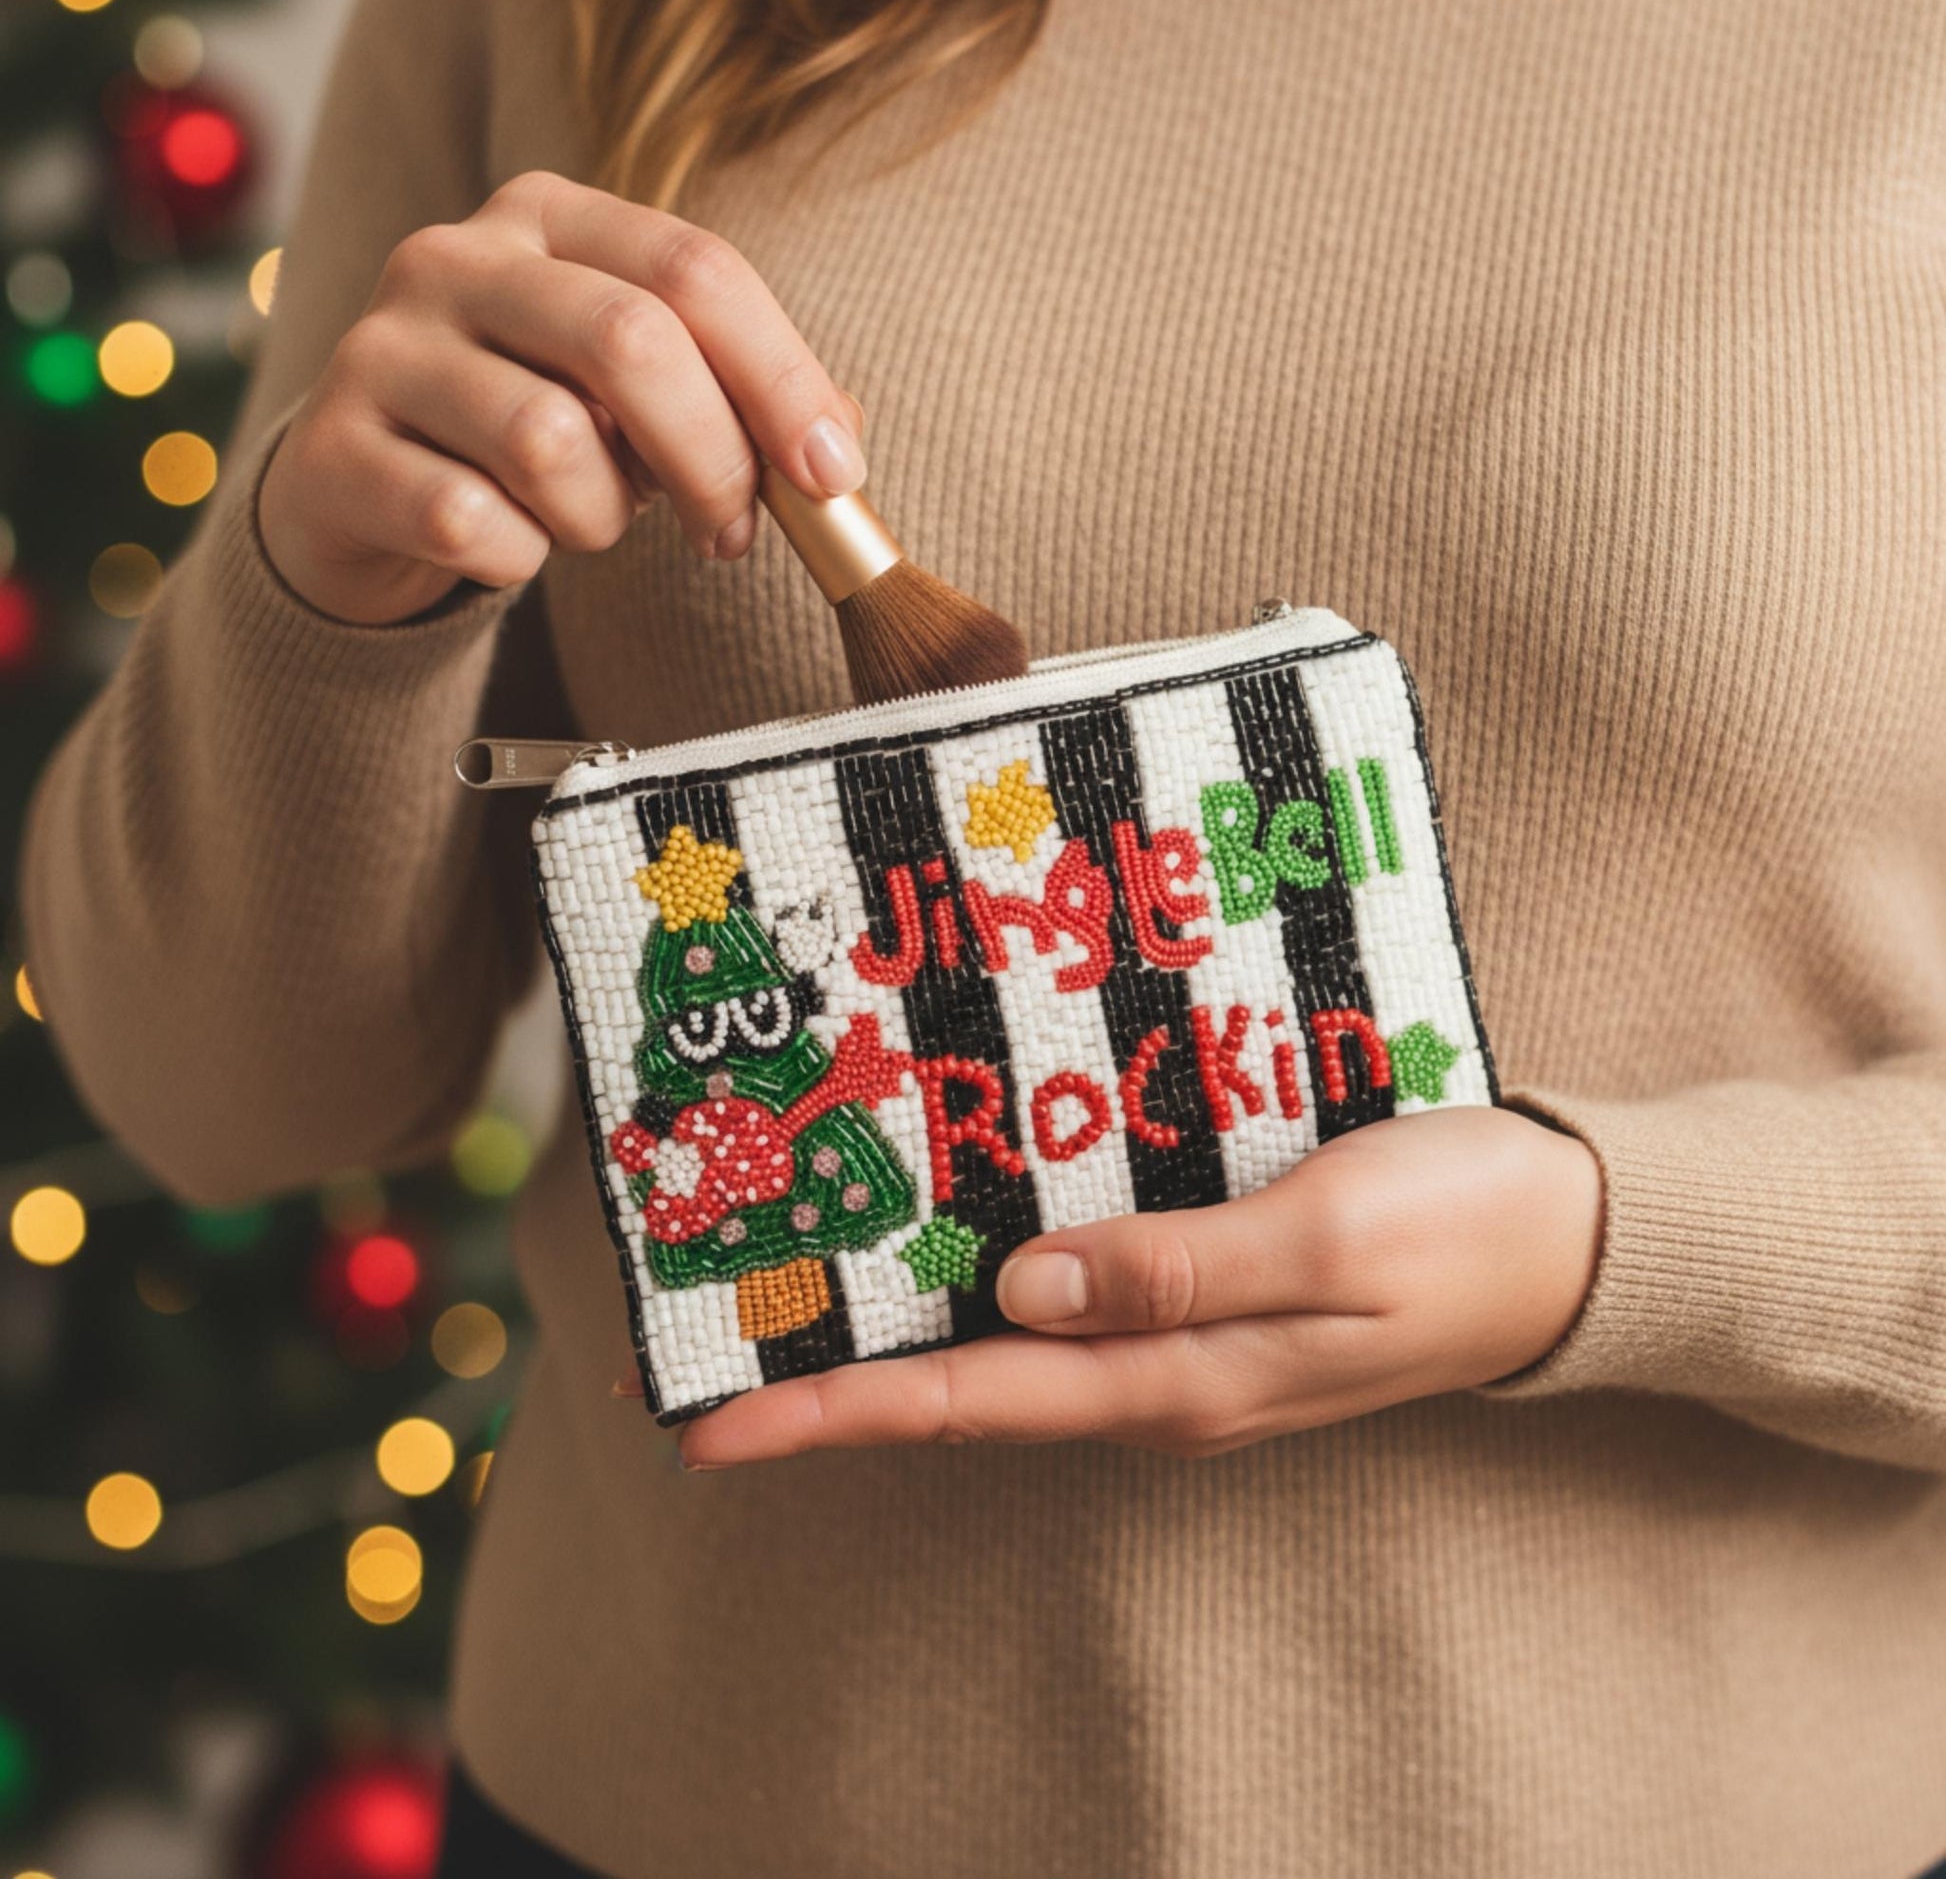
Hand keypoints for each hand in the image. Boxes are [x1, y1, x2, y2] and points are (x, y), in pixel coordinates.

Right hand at [258, 170, 866, 624]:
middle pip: (630, 340)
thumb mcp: (635, 392)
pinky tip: (510, 547)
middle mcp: (455, 257)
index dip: (782, 378)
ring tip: (591, 522)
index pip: (695, 269)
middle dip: (712, 458)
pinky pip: (471, 523)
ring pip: (549, 442)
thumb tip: (836, 449)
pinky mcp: (335, 450)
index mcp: (549, 215)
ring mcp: (382, 348)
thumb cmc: (528, 431)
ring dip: (602, 517)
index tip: (831, 474)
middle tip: (732, 531)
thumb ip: (737, 398)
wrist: (360, 489)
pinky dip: (519, 558)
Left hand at [672, 1106, 1602, 1467]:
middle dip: (833, 1391)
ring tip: (791, 1314)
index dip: (835, 1411)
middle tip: (705, 1374)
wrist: (1575, 1242)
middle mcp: (1161, 1382)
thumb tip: (1020, 1291)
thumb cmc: (1459, 1227)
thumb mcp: (1323, 1237)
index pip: (971, 1402)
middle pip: (965, 1395)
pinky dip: (984, 1294)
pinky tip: (945, 1254)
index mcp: (1178, 1378)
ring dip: (896, 1343)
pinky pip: (1069, 1310)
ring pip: (1007, 1357)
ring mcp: (1184, 1350)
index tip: (712, 1429)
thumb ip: (1172, 1270)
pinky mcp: (1207, 1302)